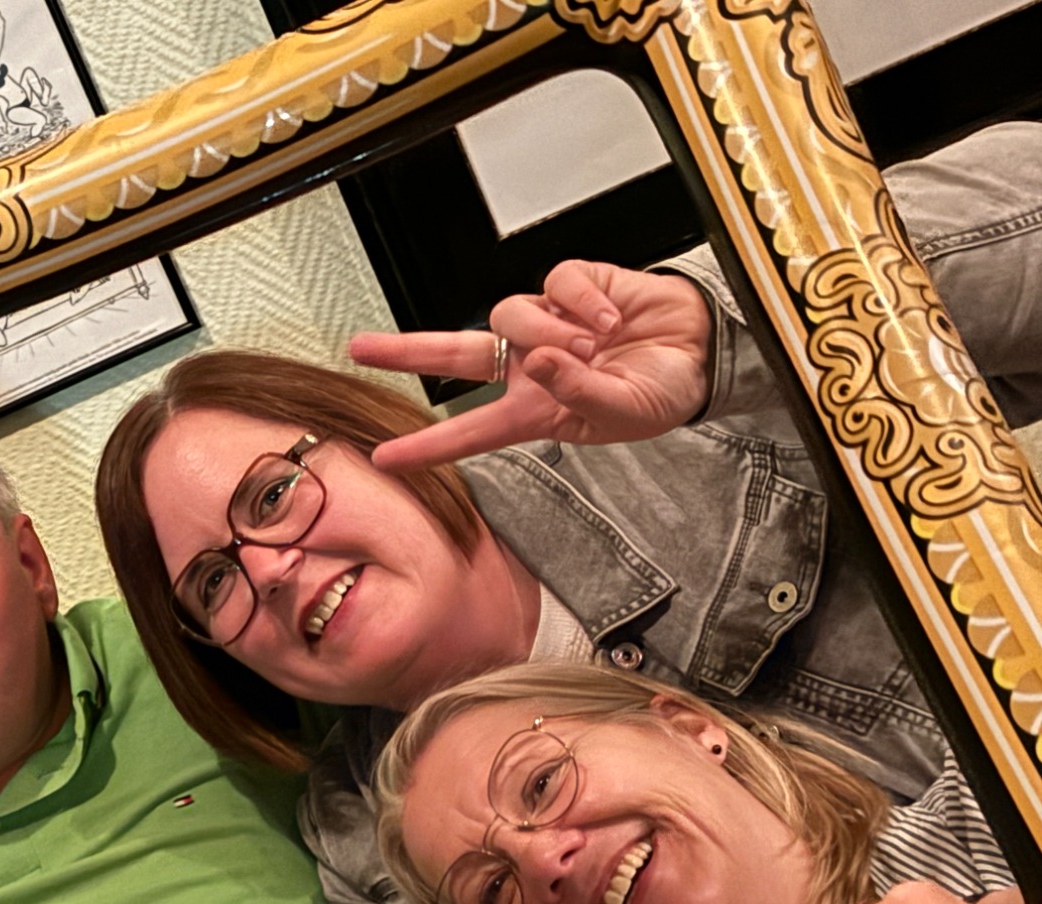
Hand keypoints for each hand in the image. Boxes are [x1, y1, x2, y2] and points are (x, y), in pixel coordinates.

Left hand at [350, 260, 711, 470]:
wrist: (704, 352)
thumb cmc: (660, 392)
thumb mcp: (622, 412)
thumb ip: (579, 392)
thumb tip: (542, 362)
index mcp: (534, 410)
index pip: (470, 432)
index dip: (428, 447)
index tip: (383, 459)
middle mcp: (530, 366)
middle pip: (455, 355)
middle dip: (406, 350)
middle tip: (360, 347)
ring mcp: (548, 324)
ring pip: (510, 316)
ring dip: (546, 331)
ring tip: (590, 347)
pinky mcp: (574, 286)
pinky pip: (556, 283)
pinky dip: (582, 302)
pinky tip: (608, 321)